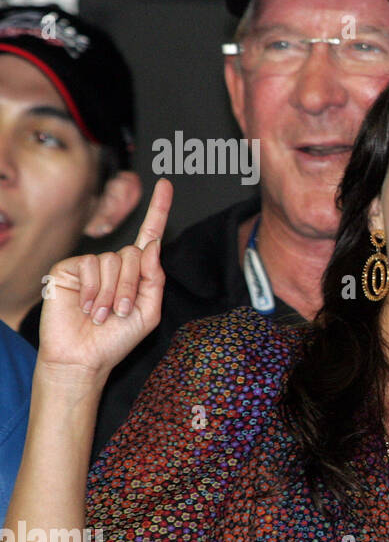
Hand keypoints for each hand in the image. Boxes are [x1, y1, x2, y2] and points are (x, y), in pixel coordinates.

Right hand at [37, 179, 172, 381]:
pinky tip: (88, 307)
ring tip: (103, 314)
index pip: (149, 237)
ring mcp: (90, 266)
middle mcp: (114, 265)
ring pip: (113, 261)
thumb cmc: (116, 338)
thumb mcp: (149, 311)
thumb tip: (152, 247)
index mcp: (136, 274)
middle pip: (134, 255)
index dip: (158, 210)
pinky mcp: (69, 268)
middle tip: (122, 312)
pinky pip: (91, 265)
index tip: (166, 184)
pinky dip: (95, 289)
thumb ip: (154, 279)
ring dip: (113, 293)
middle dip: (132, 286)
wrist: (84, 357)